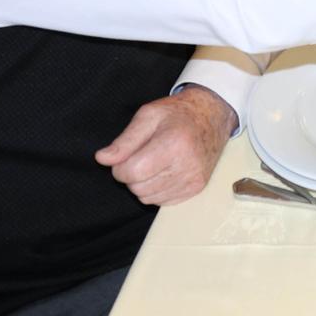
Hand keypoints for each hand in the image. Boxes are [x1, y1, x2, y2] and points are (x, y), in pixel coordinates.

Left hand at [93, 86, 235, 206]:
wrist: (212, 116)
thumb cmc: (179, 113)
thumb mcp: (148, 115)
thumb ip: (124, 140)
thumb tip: (103, 159)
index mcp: (172, 144)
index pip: (131, 172)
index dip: (119, 167)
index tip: (125, 156)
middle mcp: (186, 165)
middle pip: (138, 188)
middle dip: (132, 175)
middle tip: (141, 156)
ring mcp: (193, 179)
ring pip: (148, 198)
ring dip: (144, 184)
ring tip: (154, 163)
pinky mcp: (196, 188)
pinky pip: (163, 202)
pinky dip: (157, 189)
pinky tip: (164, 171)